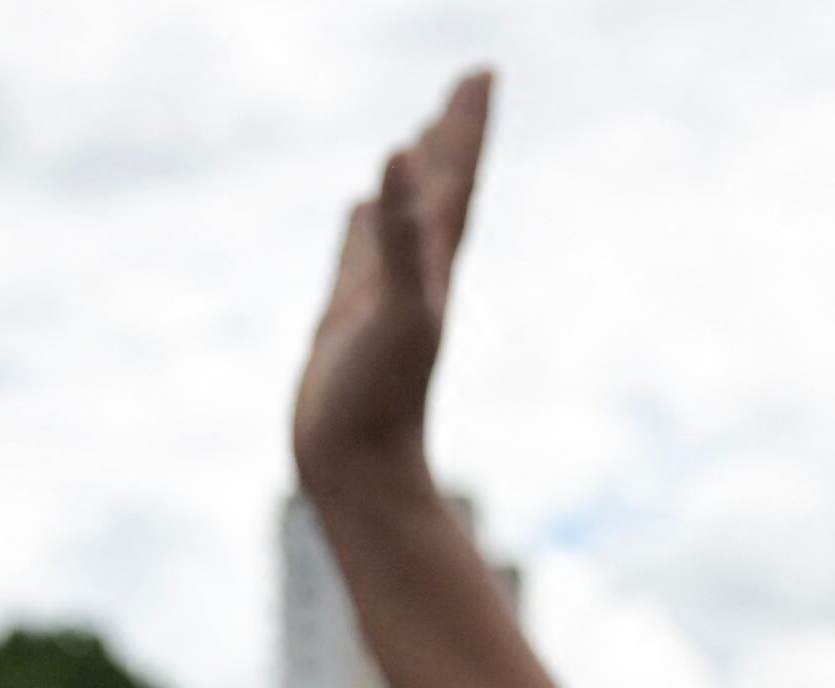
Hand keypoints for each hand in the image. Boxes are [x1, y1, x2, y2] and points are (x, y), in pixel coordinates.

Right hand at [292, 73, 491, 488]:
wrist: (359, 469)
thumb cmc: (382, 398)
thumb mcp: (397, 308)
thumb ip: (400, 235)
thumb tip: (400, 157)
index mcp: (431, 259)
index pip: (454, 175)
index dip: (466, 123)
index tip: (484, 72)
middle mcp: (414, 270)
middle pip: (438, 187)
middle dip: (451, 135)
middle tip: (468, 86)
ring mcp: (382, 293)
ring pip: (401, 217)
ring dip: (411, 176)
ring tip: (417, 139)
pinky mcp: (350, 318)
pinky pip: (361, 253)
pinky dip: (366, 222)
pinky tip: (362, 208)